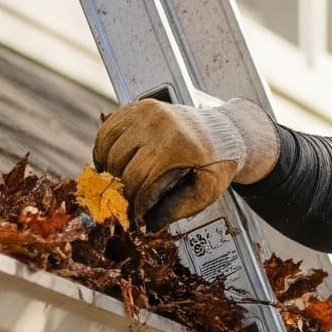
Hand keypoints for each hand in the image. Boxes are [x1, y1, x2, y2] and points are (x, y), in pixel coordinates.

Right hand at [91, 97, 278, 225]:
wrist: (228, 130)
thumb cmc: (218, 161)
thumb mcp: (208, 189)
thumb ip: (180, 207)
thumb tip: (150, 225)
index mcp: (176, 146)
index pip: (139, 180)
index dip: (133, 202)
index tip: (135, 215)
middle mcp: (158, 124)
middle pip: (120, 164)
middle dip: (120, 188)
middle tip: (124, 202)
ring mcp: (147, 112)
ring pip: (108, 146)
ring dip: (108, 168)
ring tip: (116, 184)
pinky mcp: (140, 105)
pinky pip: (108, 128)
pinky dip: (103, 147)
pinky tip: (111, 162)